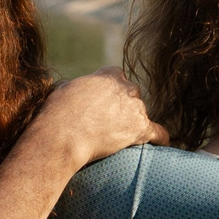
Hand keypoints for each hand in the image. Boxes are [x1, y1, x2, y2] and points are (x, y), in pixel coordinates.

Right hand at [33, 71, 167, 166]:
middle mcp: (127, 87)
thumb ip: (79, 85)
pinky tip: (161, 144)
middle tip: (107, 122)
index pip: (118, 77)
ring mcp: (136, 109)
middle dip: (123, 106)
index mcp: (109, 75)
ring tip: (117, 138)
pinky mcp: (141, 129)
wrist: (62, 136)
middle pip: (132, 95)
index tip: (103, 102)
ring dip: (132, 123)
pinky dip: (160, 138)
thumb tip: (77, 89)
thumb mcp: (65, 88)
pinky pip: (158, 133)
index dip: (110, 91)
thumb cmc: (57, 113)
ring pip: (141, 114)